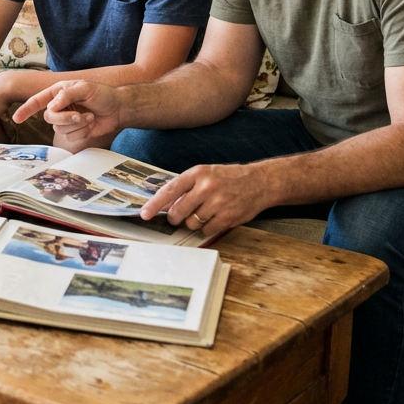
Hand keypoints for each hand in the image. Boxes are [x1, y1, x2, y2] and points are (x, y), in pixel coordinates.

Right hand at [12, 80, 121, 139]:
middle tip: (80, 115)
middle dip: (64, 118)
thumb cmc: (103, 94)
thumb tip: (51, 107)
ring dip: (77, 124)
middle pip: (49, 118)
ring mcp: (66, 120)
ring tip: (90, 117)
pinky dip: (82, 132)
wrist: (118, 109)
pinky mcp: (74, 131)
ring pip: (59, 129)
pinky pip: (70, 137)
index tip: (16, 118)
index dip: (26, 109)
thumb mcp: (85, 88)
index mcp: (58, 92)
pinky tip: (91, 124)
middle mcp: (59, 106)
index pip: (37, 101)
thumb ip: (67, 95)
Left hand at [140, 163, 269, 236]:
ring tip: (204, 212)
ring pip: (191, 223)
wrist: (259, 182)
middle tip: (179, 215)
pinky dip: (206, 228)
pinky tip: (214, 217)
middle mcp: (206, 187)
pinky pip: (206, 230)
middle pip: (177, 212)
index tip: (144, 214)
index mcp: (197, 173)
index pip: (169, 191)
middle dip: (174, 217)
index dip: (154, 205)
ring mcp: (218, 203)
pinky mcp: (228, 217)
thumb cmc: (227, 178)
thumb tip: (162, 204)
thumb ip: (184, 187)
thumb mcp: (204, 174)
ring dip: (193, 222)